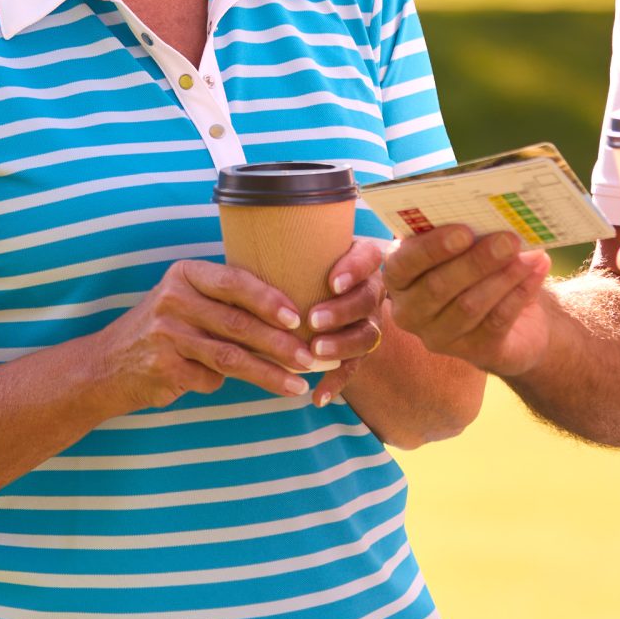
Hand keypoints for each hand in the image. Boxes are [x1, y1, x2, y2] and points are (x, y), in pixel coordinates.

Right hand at [89, 260, 324, 410]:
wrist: (107, 364)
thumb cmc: (163, 328)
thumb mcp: (186, 299)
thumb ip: (225, 301)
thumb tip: (291, 319)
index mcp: (184, 275)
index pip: (234, 281)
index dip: (269, 299)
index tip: (298, 317)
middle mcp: (173, 300)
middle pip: (238, 323)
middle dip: (280, 343)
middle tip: (309, 357)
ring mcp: (166, 336)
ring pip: (231, 357)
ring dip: (269, 373)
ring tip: (297, 384)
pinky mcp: (164, 369)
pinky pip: (211, 379)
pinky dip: (227, 384)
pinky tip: (242, 389)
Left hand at [304, 239, 392, 404]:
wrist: (329, 290)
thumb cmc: (309, 263)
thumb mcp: (310, 247)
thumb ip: (294, 241)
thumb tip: (249, 222)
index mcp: (362, 260)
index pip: (367, 258)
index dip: (353, 270)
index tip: (332, 281)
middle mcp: (370, 290)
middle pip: (366, 300)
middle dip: (341, 311)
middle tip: (313, 320)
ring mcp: (369, 322)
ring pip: (366, 336)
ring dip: (341, 346)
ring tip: (315, 354)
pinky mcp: (359, 351)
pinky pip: (352, 369)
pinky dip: (335, 384)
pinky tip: (317, 397)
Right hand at [379, 224, 551, 376]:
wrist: (511, 314)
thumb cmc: (476, 268)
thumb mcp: (462, 248)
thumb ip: (461, 232)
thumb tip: (486, 212)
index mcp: (399, 278)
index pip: (403, 265)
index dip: (431, 248)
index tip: (464, 231)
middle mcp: (411, 311)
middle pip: (438, 287)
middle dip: (476, 261)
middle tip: (508, 239)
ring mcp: (440, 337)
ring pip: (469, 306)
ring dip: (503, 276)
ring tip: (529, 254)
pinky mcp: (475, 353)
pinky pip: (496, 322)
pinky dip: (519, 293)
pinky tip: (536, 270)